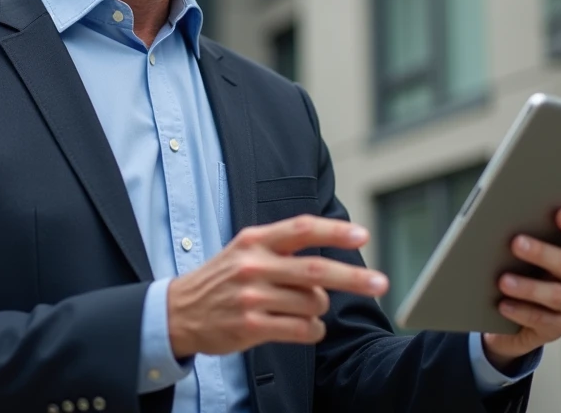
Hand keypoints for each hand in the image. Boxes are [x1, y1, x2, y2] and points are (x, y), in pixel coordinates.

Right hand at [167, 215, 388, 357]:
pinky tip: (306, 327)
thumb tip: (330, 250)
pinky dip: (313, 330)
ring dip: (321, 309)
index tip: (362, 235)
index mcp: (255, 240)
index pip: (301, 229)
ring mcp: (252, 297)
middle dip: (354, 277)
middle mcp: (254, 265)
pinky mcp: (251, 326)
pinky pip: (302, 330)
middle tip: (380, 283)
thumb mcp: (244, 249)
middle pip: (315, 270)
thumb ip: (281, 246)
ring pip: (312, 303)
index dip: (334, 231)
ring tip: (307, 310)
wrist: (179, 311)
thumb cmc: (222, 278)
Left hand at [482, 208, 560, 366]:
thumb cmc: (523, 272)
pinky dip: (521, 311)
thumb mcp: (528, 256)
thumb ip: (528, 239)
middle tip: (515, 243)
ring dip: (529, 287)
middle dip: (541, 252)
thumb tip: (503, 222)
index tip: (559, 213)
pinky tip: (503, 305)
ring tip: (503, 281)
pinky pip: (542, 320)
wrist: (514, 317)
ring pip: (556, 295)